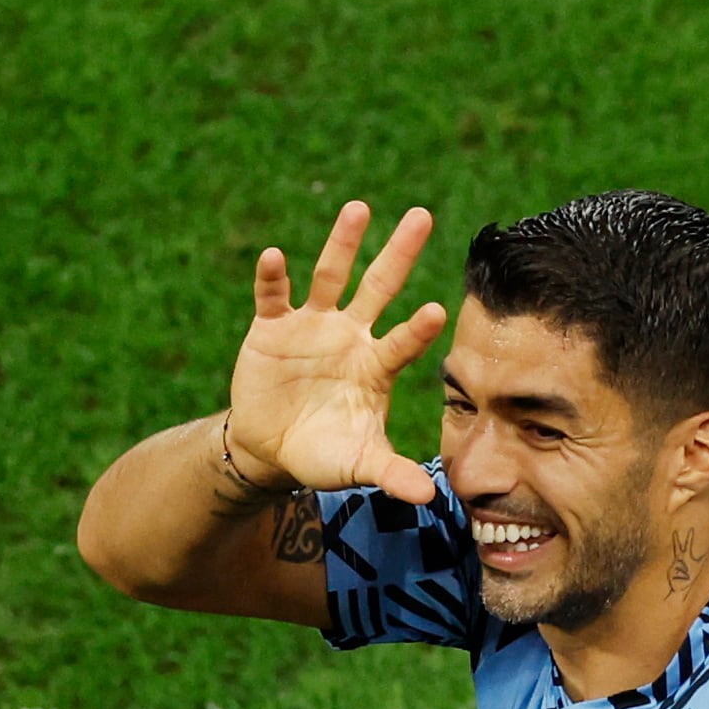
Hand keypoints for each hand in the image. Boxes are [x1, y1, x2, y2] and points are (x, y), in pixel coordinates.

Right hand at [226, 202, 446, 504]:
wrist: (271, 449)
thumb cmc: (325, 454)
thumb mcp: (358, 465)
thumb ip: (392, 474)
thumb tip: (431, 499)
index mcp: (376, 365)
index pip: (402, 342)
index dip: (416, 330)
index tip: (437, 313)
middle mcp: (350, 335)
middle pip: (379, 287)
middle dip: (399, 253)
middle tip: (422, 215)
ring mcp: (312, 326)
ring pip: (330, 276)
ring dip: (342, 243)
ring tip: (359, 209)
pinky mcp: (272, 327)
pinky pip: (273, 296)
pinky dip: (272, 277)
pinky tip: (274, 257)